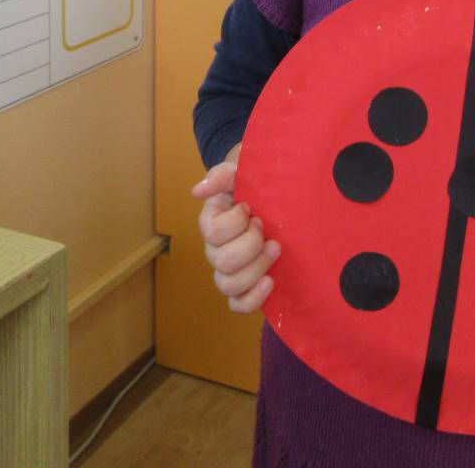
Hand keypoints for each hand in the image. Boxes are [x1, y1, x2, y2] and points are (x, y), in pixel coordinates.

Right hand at [190, 144, 279, 313]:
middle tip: (265, 227)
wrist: (275, 193)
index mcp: (211, 221)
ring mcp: (229, 269)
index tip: (250, 208)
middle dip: (250, 245)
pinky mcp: (246, 285)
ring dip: (256, 268)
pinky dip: (253, 299)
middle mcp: (215, 249)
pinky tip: (271, 281)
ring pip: (229, 285)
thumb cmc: (255, 180)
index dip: (235, 222)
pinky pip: (238, 305)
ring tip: (276, 249)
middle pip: (222, 262)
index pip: (213, 232)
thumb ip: (221, 174)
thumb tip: (198, 191)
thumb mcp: (240, 168)